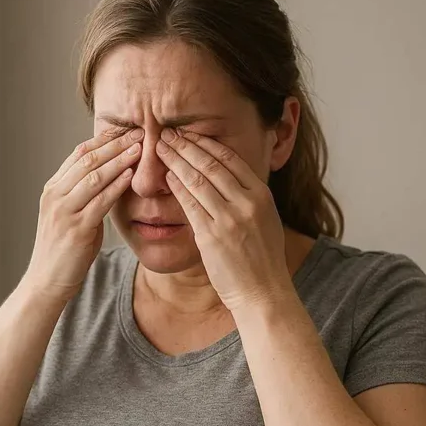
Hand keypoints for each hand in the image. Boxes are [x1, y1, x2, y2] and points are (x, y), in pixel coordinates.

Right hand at [22, 127, 143, 301]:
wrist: (47, 281)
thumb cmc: (65, 251)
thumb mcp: (72, 217)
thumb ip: (86, 197)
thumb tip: (110, 180)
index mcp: (53, 189)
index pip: (79, 154)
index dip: (104, 140)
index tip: (127, 130)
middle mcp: (55, 195)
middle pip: (88, 159)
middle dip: (115, 144)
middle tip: (139, 131)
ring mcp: (64, 211)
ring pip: (94, 176)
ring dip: (119, 160)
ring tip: (140, 147)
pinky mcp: (76, 229)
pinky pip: (99, 201)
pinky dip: (116, 185)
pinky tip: (131, 175)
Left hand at [155, 128, 294, 313]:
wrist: (263, 292)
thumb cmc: (263, 260)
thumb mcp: (266, 221)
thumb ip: (250, 199)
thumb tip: (232, 180)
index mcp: (261, 195)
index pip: (231, 158)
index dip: (206, 143)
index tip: (190, 133)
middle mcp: (247, 203)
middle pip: (210, 164)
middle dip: (185, 145)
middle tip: (167, 133)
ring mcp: (229, 219)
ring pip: (197, 179)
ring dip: (175, 160)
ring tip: (160, 147)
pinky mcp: (211, 236)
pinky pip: (189, 204)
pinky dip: (176, 187)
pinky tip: (166, 176)